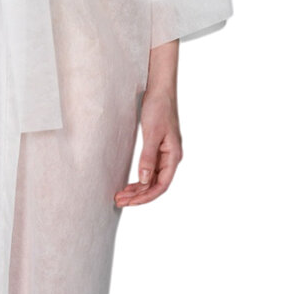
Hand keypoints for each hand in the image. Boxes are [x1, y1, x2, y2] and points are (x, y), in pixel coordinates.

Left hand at [114, 87, 181, 207]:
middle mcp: (171, 158)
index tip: (129, 202)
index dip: (145, 197)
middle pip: (155, 185)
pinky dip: (139, 179)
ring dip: (137, 189)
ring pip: (151, 179)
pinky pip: (149, 171)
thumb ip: (148, 158)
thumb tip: (143, 180)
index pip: (161, 185)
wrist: (160, 90)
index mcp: (174, 156)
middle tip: (119, 201)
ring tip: (120, 196)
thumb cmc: (159, 108)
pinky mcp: (157, 149)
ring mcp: (164, 154)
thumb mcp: (152, 133)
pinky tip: (129, 184)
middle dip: (138, 196)